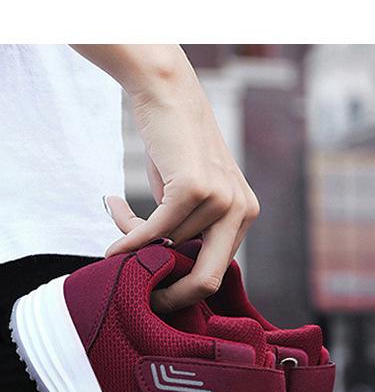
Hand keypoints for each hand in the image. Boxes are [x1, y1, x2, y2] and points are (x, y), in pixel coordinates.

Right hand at [74, 46, 258, 312]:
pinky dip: (131, 241)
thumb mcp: (189, 198)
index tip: (156, 293)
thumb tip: (167, 272)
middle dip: (175, 297)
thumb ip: (188, 233)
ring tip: (119, 212)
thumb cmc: (175, 148)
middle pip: (209, 279)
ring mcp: (223, 199)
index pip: (217, 271)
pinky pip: (157, 231)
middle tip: (143, 297)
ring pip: (169, 245)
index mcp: (245, 216)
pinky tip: (113, 246)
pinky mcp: (196, 187)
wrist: (168, 94)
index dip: (184, 288)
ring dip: (137, 238)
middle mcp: (242, 210)